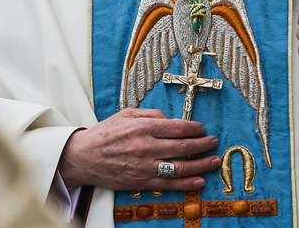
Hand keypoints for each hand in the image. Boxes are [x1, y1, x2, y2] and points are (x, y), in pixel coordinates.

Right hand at [57, 108, 220, 190]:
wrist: (84, 157)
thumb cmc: (105, 133)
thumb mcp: (127, 114)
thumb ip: (151, 114)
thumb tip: (171, 119)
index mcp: (143, 127)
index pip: (177, 127)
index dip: (195, 128)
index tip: (203, 128)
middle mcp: (146, 147)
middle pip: (183, 147)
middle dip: (203, 145)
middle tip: (214, 142)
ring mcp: (145, 166)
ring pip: (180, 167)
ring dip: (201, 165)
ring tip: (214, 161)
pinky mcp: (142, 182)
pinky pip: (168, 184)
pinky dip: (186, 184)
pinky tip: (199, 180)